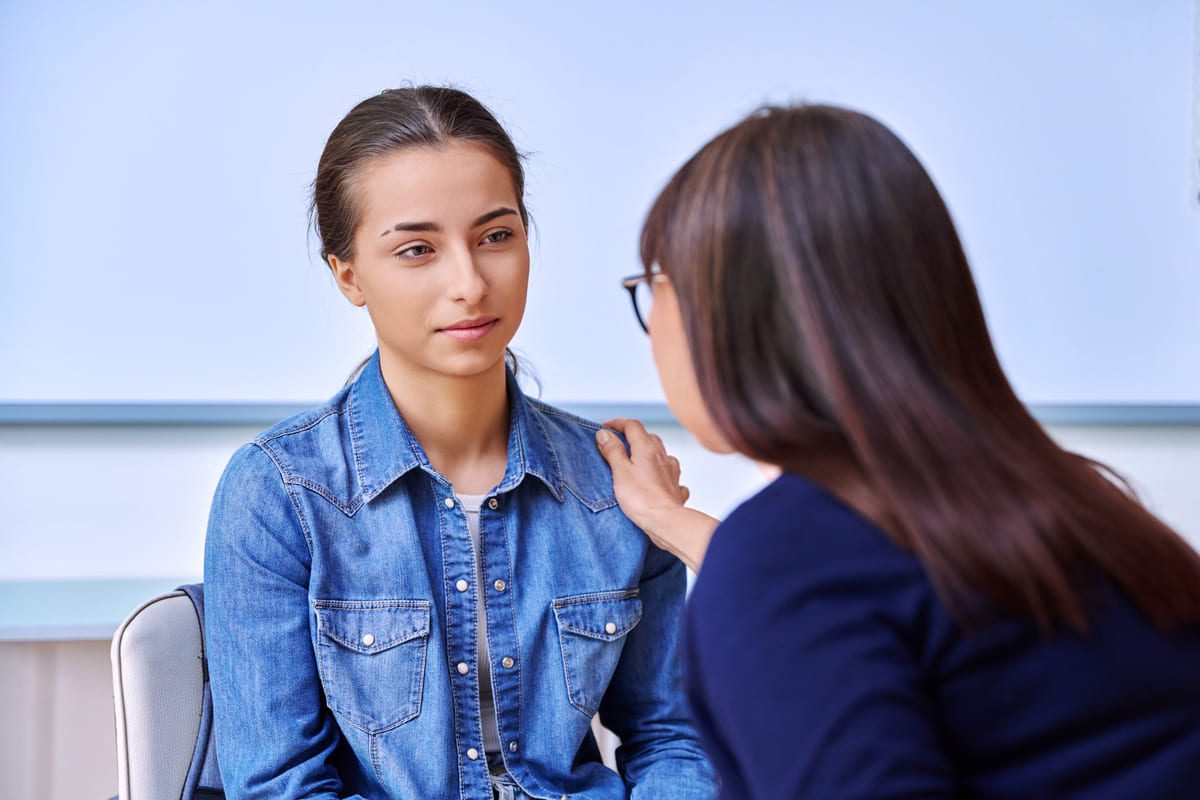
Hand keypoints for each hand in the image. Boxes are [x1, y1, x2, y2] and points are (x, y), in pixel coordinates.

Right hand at [595, 418, 716, 571]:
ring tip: (635, 461)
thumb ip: (613, 451)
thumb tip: (604, 433)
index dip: (617, 423)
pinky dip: (661, 472)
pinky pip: (669, 473)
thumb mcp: (620, 471)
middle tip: (616, 444)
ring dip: (647, 453)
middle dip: (631, 437)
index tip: (605, 428)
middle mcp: (662, 455)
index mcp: (647, 448)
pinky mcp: (674, 486)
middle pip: (647, 437)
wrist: (665, 521)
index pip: (632, 425)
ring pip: (660, 454)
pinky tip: (656, 480)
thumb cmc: (641, 498)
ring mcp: (671, 471)